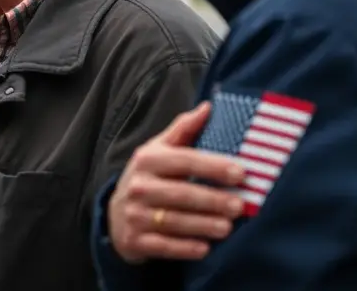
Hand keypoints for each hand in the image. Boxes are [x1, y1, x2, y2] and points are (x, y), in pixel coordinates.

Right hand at [108, 101, 246, 262]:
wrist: (117, 214)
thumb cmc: (149, 177)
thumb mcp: (159, 150)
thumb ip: (183, 130)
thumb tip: (208, 108)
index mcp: (147, 159)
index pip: (184, 160)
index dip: (212, 166)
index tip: (240, 173)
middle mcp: (138, 186)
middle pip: (180, 193)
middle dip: (212, 199)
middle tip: (240, 205)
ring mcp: (135, 214)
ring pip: (173, 221)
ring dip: (203, 225)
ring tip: (228, 227)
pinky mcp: (135, 240)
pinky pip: (163, 246)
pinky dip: (184, 248)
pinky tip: (204, 248)